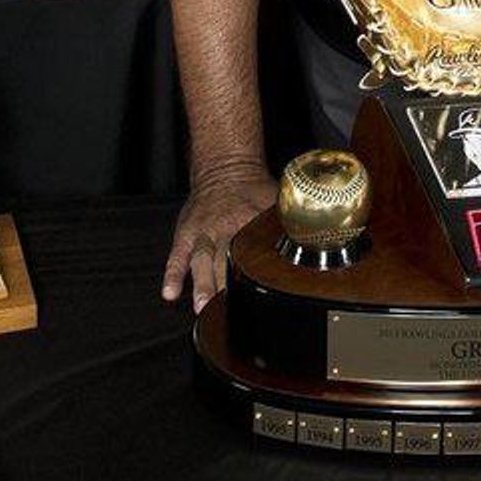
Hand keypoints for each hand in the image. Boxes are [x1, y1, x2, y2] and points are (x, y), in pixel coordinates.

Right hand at [161, 168, 275, 311]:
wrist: (224, 168)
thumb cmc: (252, 189)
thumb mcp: (275, 201)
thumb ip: (287, 225)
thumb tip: (310, 243)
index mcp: (249, 221)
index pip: (253, 254)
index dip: (255, 276)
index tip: (258, 297)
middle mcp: (224, 229)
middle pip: (225, 261)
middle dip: (226, 287)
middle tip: (228, 312)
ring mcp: (203, 233)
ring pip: (201, 260)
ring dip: (202, 283)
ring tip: (202, 306)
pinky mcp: (186, 234)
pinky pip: (177, 256)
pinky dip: (173, 274)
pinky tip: (170, 292)